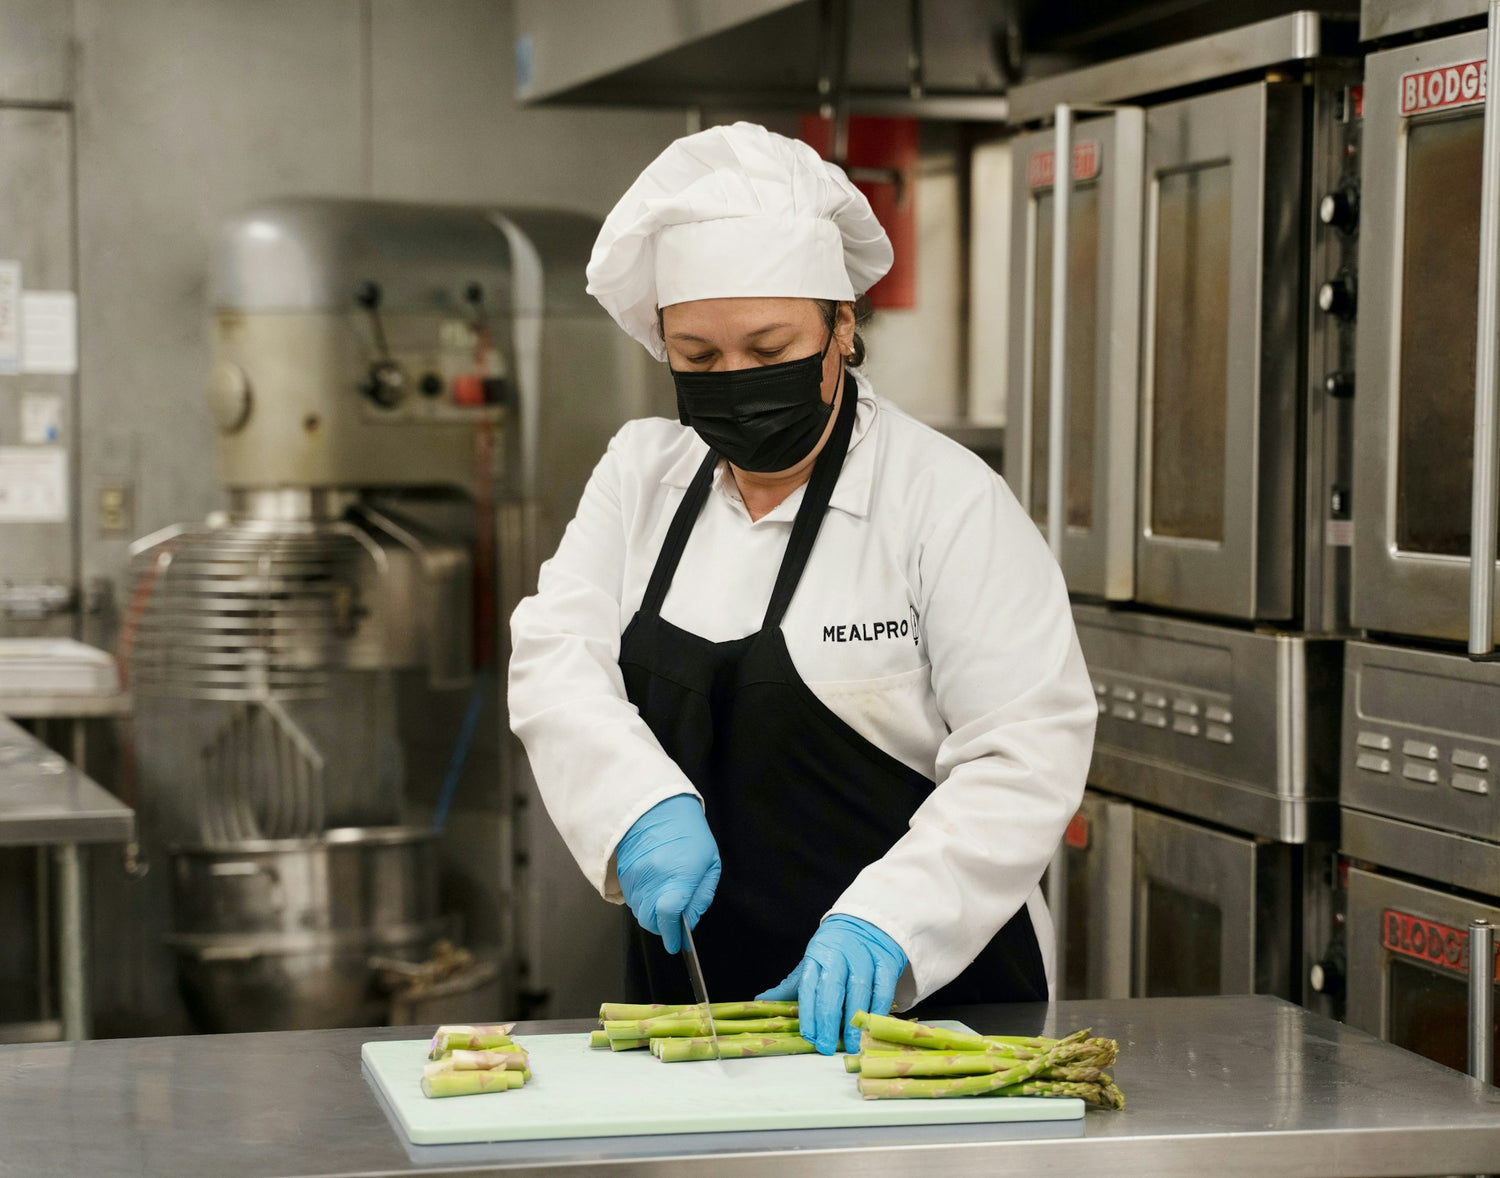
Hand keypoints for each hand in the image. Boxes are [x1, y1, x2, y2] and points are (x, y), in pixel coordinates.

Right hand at [615, 794, 720, 953]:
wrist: (656, 807)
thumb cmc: (688, 833)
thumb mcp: (709, 863)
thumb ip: (701, 896)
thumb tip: (690, 920)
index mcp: (678, 875)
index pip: (669, 916)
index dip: (673, 935)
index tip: (676, 943)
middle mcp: (652, 879)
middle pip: (651, 921)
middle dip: (663, 928)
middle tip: (674, 923)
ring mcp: (635, 877)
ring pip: (640, 912)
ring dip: (652, 915)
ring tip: (665, 901)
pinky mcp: (623, 874)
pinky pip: (632, 899)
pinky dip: (642, 902)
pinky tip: (653, 890)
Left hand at [756, 914, 905, 1054]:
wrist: (866, 921)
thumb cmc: (836, 948)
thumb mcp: (812, 962)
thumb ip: (792, 986)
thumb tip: (762, 1001)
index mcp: (817, 955)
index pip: (809, 986)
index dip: (808, 1013)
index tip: (810, 1036)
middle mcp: (839, 954)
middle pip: (831, 989)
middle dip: (828, 1020)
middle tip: (827, 1046)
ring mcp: (864, 956)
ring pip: (859, 989)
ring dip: (855, 1020)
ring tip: (852, 1043)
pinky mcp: (886, 960)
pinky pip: (883, 987)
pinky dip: (878, 1008)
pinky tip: (872, 1025)